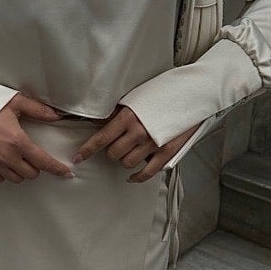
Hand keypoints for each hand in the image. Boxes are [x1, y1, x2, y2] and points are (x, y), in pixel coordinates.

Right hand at [0, 93, 75, 182]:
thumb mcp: (13, 101)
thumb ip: (37, 110)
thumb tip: (56, 116)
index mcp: (17, 141)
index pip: (44, 161)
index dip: (57, 169)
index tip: (66, 173)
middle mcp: (5, 157)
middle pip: (31, 174)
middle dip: (34, 166)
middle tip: (29, 154)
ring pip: (15, 178)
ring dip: (19, 170)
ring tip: (14, 156)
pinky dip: (3, 172)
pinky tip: (0, 159)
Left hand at [71, 105, 201, 180]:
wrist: (192, 94)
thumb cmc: (164, 92)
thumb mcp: (136, 97)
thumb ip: (117, 112)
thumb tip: (98, 122)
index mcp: (128, 117)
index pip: (101, 138)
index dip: (87, 150)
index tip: (78, 157)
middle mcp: (139, 132)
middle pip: (113, 154)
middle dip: (111, 150)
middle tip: (117, 143)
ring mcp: (153, 144)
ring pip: (127, 163)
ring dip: (125, 159)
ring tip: (130, 150)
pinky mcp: (167, 153)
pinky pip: (146, 173)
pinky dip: (137, 177)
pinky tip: (132, 176)